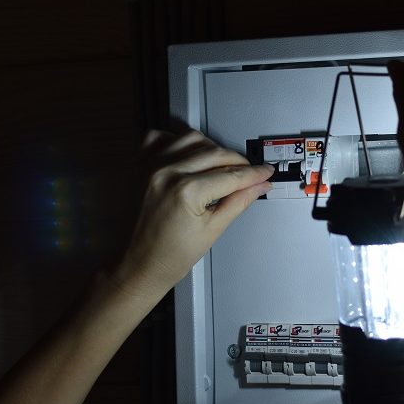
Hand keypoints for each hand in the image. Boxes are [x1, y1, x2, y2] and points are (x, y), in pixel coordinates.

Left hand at [114, 129, 272, 297]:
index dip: (254, 174)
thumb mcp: (212, 231)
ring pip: (192, 138)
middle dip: (238, 162)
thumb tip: (260, 185)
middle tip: (249, 173)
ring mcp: (149, 166)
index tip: (266, 172)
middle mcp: (166, 172)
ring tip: (220, 166)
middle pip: (215, 153)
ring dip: (211, 148)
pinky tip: (188, 156)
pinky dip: (177, 141)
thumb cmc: (169, 257)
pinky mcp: (137, 165)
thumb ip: (238, 202)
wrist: (138, 266)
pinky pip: (160, 137)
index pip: (231, 175)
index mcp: (185, 191)